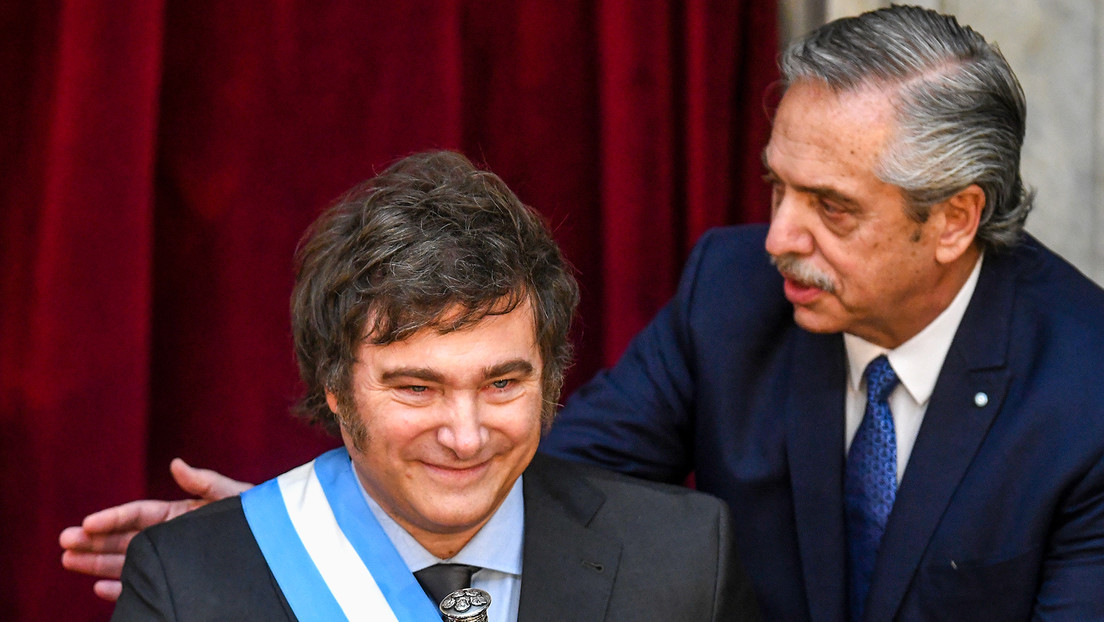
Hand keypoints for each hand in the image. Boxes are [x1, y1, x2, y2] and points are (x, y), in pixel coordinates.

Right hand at [59, 458, 252, 600]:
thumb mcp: (236, 496)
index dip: (111, 519)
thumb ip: (206, 482)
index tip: (86, 523)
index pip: (137, 515)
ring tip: (68, 561)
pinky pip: (146, 584)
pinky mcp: (179, 581)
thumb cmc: (260, 517)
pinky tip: (100, 586)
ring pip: (127, 561)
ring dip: (97, 562)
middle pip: (124, 539)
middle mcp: (170, 537)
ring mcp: (173, 559)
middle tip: (63, 544)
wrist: (281, 545)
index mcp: (179, 514)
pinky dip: (122, 586)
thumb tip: (176, 463)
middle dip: (93, 541)